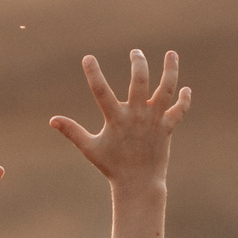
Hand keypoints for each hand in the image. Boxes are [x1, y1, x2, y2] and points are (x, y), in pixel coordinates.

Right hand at [50, 49, 190, 189]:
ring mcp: (154, 121)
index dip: (93, 73)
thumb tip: (52, 120)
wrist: (138, 184)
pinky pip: (180, 110)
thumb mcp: (90, 148)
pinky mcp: (167, 128)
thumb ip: (72, 131)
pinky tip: (185, 88)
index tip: (87, 58)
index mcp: (116, 119)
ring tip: (172, 54)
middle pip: (140, 82)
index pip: (101, 91)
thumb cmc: (112, 166)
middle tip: (135, 52)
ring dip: (170, 70)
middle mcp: (137, 116)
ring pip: (166, 90)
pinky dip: (184, 99)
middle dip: (138, 63)